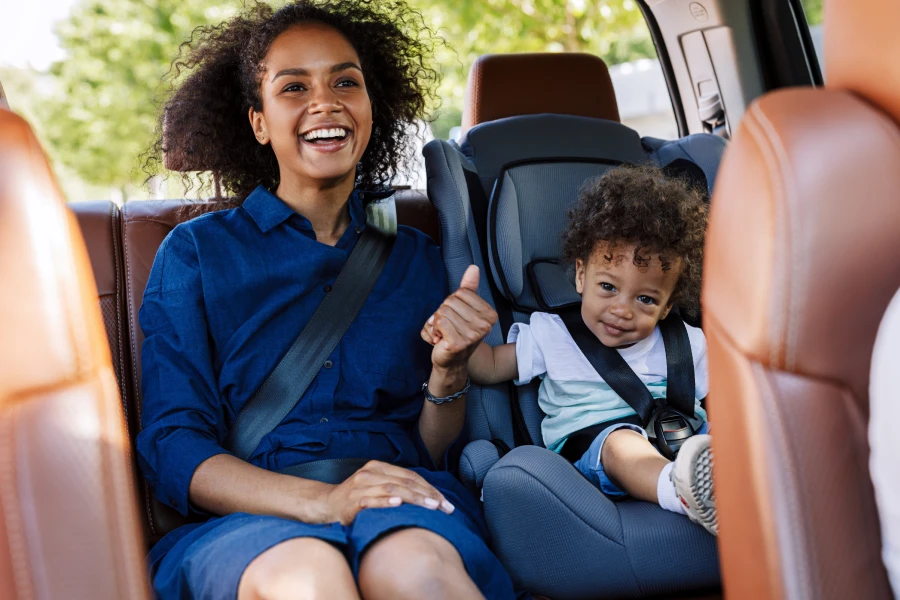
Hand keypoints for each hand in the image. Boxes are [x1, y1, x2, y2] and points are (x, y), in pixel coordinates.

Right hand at [322, 460, 454, 524]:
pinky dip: (385, 502)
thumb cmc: (357, 497)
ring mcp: (360, 487)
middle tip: (444, 507)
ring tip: (430, 507)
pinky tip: (399, 504)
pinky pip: (371, 501)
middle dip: (428, 495)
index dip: (430, 488)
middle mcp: (370, 473)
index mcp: (378, 467)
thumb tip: (429, 495)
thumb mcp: (377, 485)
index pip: (410, 476)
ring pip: (392, 489)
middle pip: (405, 482)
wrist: (327, 504)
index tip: (445, 502)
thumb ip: (397, 485)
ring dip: (414, 498)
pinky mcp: (352, 501)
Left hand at [421, 265, 497, 370]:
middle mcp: (484, 325)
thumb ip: (469, 288)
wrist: (451, 360)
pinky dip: (433, 330)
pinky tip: (440, 339)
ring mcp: (472, 335)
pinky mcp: (458, 343)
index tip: (456, 317)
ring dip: (437, 323)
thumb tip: (473, 268)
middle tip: (448, 327)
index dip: (451, 303)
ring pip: (442, 312)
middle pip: (450, 302)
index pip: (461, 293)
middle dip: (443, 313)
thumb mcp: (463, 308)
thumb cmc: (457, 333)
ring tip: (444, 334)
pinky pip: (438, 322)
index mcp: (489, 315)